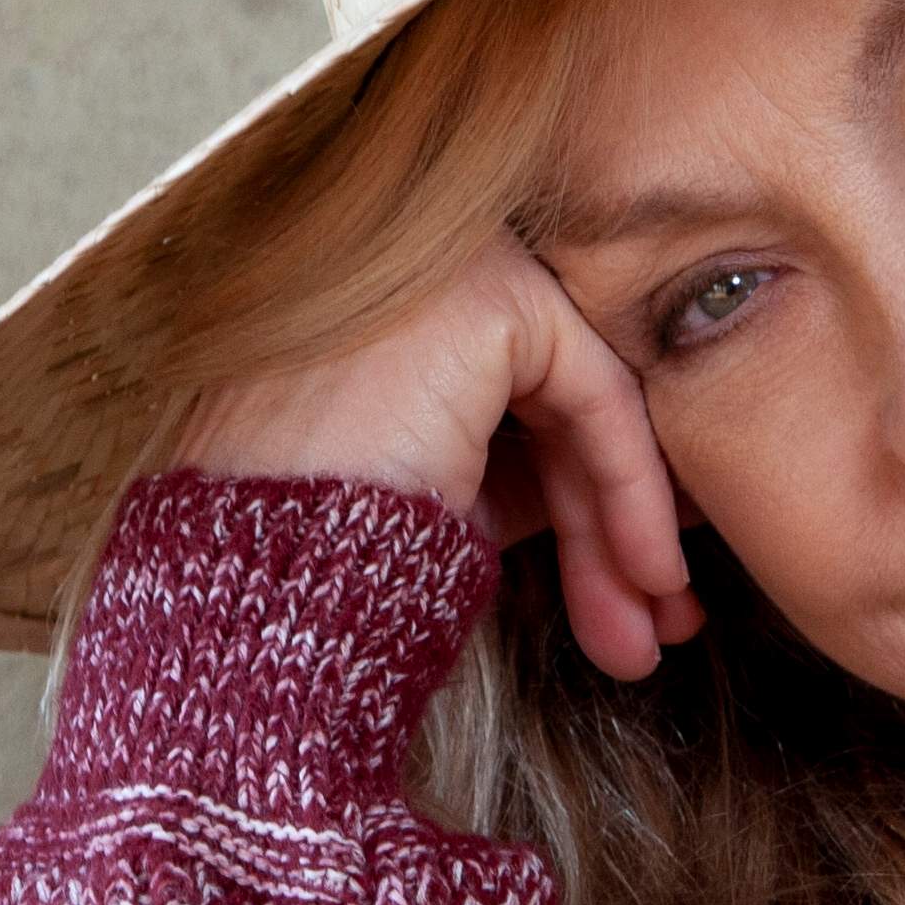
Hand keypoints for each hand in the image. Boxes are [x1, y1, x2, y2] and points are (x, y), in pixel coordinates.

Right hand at [174, 238, 702, 681]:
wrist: (253, 583)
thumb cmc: (309, 563)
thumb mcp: (428, 505)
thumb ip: (515, 479)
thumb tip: (631, 530)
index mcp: (385, 319)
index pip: (512, 403)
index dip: (579, 508)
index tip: (627, 600)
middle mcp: (417, 276)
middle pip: (551, 407)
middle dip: (609, 532)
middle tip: (652, 632)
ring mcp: (447, 269)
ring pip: (582, 405)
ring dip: (624, 530)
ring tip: (651, 635)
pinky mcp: (487, 296)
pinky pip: (597, 393)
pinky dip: (632, 488)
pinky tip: (650, 572)